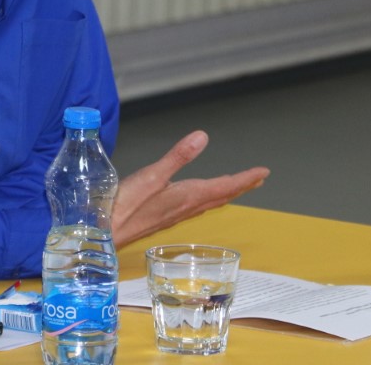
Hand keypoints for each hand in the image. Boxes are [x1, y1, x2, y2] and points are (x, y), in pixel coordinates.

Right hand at [111, 130, 268, 249]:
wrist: (106, 234)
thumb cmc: (125, 206)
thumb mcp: (152, 175)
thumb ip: (178, 156)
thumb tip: (202, 137)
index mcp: (188, 195)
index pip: (225, 186)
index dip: (245, 178)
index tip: (263, 172)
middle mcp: (186, 207)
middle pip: (221, 196)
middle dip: (241, 186)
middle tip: (258, 179)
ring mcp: (176, 214)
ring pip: (210, 202)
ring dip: (227, 193)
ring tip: (237, 186)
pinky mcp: (165, 217)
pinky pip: (197, 206)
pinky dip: (209, 198)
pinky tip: (202, 198)